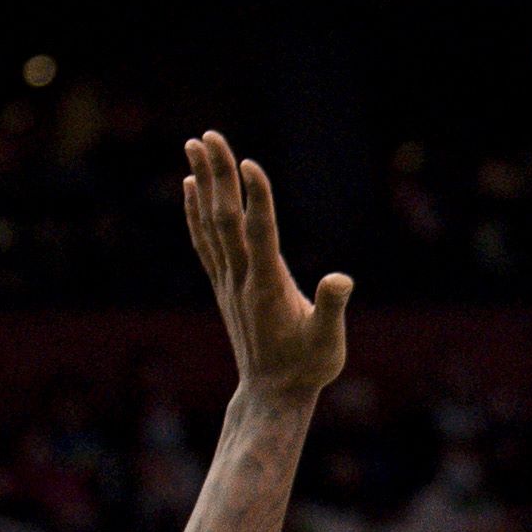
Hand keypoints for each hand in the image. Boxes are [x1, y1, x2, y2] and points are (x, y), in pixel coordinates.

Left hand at [181, 131, 351, 400]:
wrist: (271, 396)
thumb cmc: (307, 368)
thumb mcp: (329, 343)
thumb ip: (332, 309)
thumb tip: (340, 280)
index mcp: (269, 287)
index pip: (260, 233)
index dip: (257, 198)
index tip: (250, 163)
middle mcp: (242, 279)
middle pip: (226, 218)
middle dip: (218, 175)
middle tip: (209, 135)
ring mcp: (229, 281)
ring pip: (210, 223)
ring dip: (202, 182)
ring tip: (194, 144)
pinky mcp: (224, 286)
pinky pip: (204, 241)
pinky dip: (195, 211)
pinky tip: (191, 186)